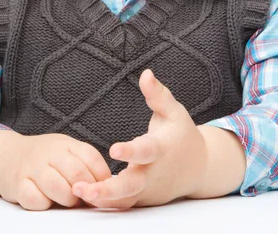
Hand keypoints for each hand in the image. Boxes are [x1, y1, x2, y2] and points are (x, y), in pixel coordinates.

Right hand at [0, 132, 111, 210]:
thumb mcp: (64, 151)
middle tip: (83, 197)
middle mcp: (48, 152)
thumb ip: (83, 163)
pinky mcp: (17, 184)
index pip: (91, 157)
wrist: (6, 156)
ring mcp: (32, 167)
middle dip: (84, 190)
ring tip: (66, 200)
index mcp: (65, 144)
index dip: (101, 176)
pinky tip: (44, 199)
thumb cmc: (42, 158)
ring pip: (58, 187)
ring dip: (67, 199)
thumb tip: (106, 185)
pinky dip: (44, 204)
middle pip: (76, 172)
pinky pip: (36, 200)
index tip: (101, 188)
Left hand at [72, 68, 207, 207]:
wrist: (199, 167)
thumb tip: (146, 73)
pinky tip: (84, 198)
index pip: (146, 151)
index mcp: (161, 148)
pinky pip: (124, 204)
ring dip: (101, 198)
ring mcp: (148, 189)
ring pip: (125, 199)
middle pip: (131, 185)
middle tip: (85, 188)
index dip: (131, 152)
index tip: (113, 150)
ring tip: (77, 191)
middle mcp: (153, 172)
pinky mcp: (143, 199)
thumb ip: (158, 94)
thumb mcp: (174, 111)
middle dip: (109, 189)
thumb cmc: (181, 134)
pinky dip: (106, 203)